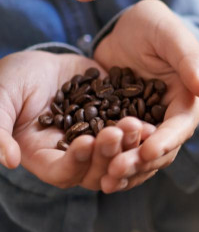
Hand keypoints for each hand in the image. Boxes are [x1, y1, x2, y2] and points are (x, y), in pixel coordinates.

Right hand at [0, 50, 147, 190]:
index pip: (61, 172)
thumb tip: (9, 161)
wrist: (41, 59)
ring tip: (137, 126)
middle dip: (109, 153)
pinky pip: (131, 132)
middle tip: (119, 132)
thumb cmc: (10, 80)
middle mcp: (72, 154)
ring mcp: (97, 138)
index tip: (87, 143)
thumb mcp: (0, 100)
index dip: (75, 162)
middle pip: (95, 169)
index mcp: (42, 155)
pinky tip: (152, 120)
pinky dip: (142, 131)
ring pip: (118, 154)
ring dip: (129, 145)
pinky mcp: (115, 121)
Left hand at [93, 0, 198, 191]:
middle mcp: (168, 117)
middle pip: (161, 150)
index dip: (166, 140)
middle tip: (116, 170)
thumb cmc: (153, 24)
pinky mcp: (121, 128)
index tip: (147, 151)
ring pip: (140, 157)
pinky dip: (108, 163)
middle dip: (141, 162)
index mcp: (186, 98)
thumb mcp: (169, 35)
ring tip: (105, 180)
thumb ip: (190, 60)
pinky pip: (118, 151)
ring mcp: (145, 125)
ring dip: (126, 170)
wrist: (124, 28)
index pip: (181, 126)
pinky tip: (92, 174)